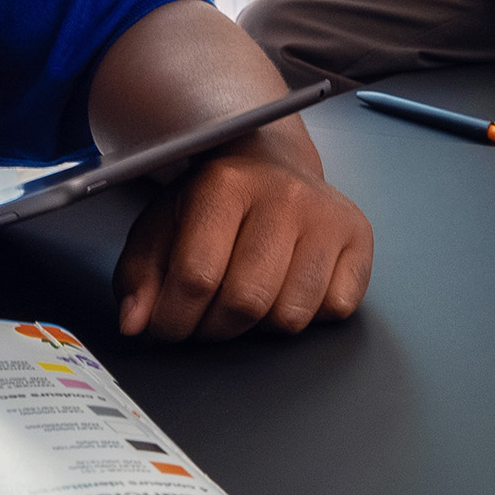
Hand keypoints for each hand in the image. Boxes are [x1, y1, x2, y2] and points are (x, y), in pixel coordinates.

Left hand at [112, 137, 375, 339]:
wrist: (273, 165)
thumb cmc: (214, 203)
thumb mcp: (162, 225)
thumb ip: (140, 275)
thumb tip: (135, 322)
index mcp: (225, 184)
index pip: (196, 276)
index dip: (174, 319)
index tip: (167, 327)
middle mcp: (283, 195)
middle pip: (246, 302)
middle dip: (215, 329)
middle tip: (206, 320)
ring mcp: (327, 217)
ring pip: (291, 315)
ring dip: (261, 326)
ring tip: (247, 299)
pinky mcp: (359, 237)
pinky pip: (334, 309)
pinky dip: (307, 314)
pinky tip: (288, 287)